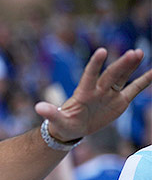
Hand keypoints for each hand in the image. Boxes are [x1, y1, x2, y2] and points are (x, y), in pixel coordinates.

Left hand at [35, 48, 151, 141]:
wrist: (74, 129)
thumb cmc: (63, 123)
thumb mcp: (57, 120)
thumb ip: (50, 113)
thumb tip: (38, 107)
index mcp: (83, 93)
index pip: (90, 76)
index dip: (95, 64)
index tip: (102, 51)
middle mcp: (98, 90)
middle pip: (111, 75)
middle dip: (121, 65)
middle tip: (133, 52)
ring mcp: (109, 94)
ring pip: (122, 77)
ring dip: (130, 66)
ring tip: (139, 52)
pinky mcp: (119, 101)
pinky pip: (134, 89)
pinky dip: (144, 80)